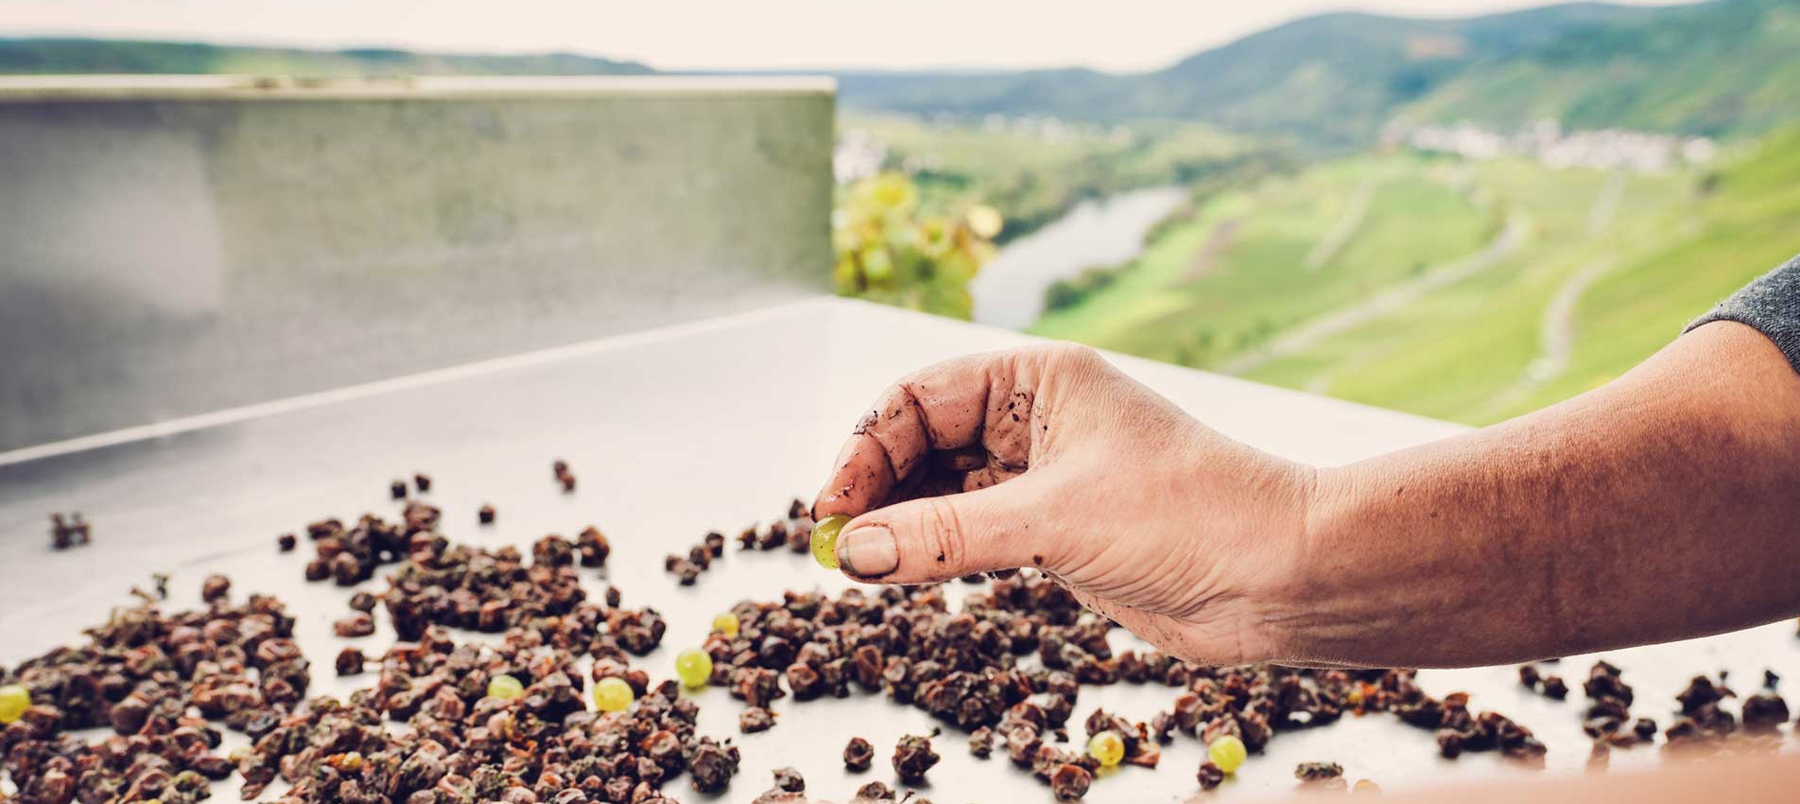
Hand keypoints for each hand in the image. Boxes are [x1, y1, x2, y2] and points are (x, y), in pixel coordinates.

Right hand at [811, 343, 1314, 665]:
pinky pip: (972, 534)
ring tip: (861, 566)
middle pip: (922, 442)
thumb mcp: (1054, 519)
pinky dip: (935, 553)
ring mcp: (1045, 477)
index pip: (921, 398)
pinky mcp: (1057, 532)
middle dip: (876, 488)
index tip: (830, 506)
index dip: (867, 448)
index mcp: (1041, 380)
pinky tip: (906, 575)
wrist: (1282, 577)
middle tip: (835, 542)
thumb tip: (852, 551)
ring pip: (942, 492)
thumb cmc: (1192, 516)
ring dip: (900, 525)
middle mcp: (1038, 420)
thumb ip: (946, 535)